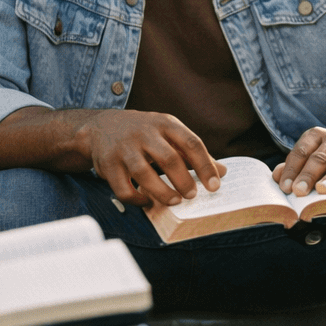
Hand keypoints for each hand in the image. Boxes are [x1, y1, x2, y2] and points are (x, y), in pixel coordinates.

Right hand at [73, 110, 225, 207]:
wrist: (101, 126)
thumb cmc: (145, 133)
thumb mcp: (170, 133)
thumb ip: (193, 152)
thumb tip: (223, 172)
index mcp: (165, 123)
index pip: (191, 143)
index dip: (205, 166)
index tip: (215, 185)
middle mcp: (144, 133)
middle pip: (168, 158)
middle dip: (183, 180)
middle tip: (192, 195)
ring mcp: (124, 148)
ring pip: (143, 173)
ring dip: (162, 191)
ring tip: (174, 201)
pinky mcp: (108, 164)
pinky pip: (123, 188)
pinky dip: (137, 199)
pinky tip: (147, 201)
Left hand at [274, 127, 325, 195]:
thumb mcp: (311, 155)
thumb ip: (294, 165)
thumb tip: (277, 177)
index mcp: (317, 136)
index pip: (302, 151)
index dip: (293, 169)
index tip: (285, 187)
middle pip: (321, 157)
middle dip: (309, 174)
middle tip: (299, 191)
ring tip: (322, 190)